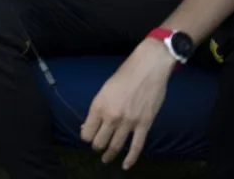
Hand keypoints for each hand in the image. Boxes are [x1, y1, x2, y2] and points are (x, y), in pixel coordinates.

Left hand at [81, 38, 175, 169]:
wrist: (147, 68)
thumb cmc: (124, 75)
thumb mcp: (104, 90)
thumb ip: (97, 108)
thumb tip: (90, 125)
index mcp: (98, 106)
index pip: (87, 132)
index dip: (86, 136)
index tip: (88, 137)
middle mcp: (111, 116)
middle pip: (99, 142)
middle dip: (97, 147)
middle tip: (97, 148)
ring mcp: (128, 122)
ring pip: (115, 146)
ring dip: (109, 155)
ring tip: (106, 160)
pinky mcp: (144, 125)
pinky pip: (136, 146)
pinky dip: (130, 159)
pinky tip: (125, 165)